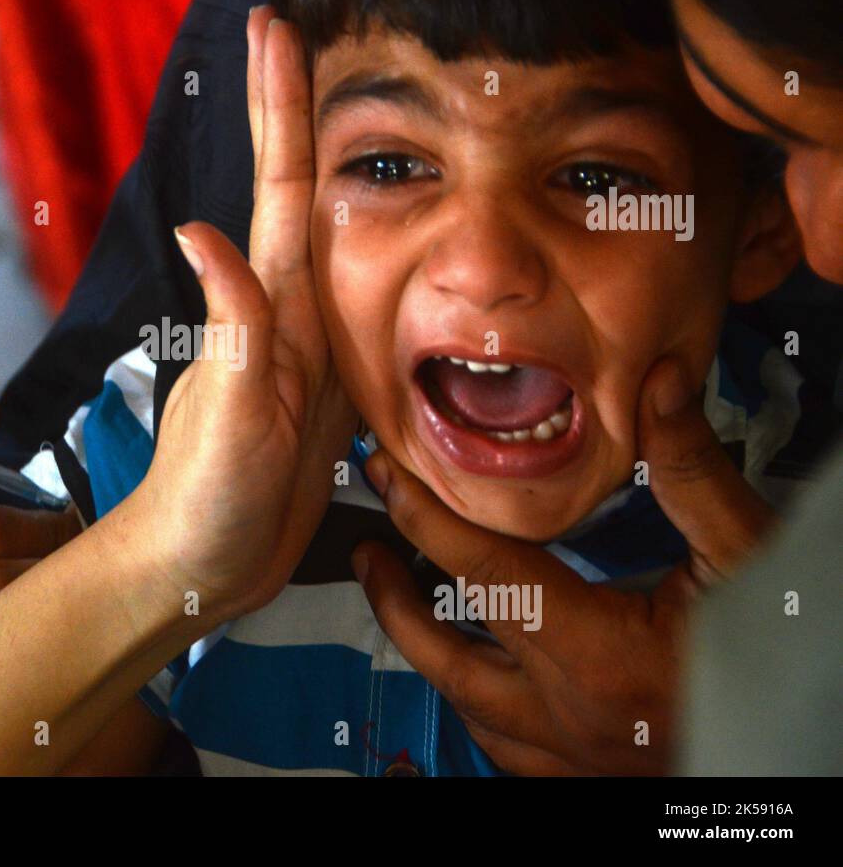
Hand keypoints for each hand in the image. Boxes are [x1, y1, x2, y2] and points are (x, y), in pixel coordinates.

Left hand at [128, 9, 354, 619]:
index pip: (281, 194)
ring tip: (339, 119)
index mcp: (269, 315)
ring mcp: (303, 357)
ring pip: (329, 249)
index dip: (278, 114)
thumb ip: (233, 327)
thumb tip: (203, 231)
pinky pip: (351, 318)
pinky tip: (370, 258)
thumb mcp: (230, 413)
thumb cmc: (202, 498)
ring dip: (330, 180)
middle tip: (290, 37)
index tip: (274, 36)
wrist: (198, 569)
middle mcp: (285, 322)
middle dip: (295, 117)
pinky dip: (360, 273)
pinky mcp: (324, 398)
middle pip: (302, 199)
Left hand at [352, 356, 775, 774]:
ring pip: (464, 708)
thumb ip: (695, 476)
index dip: (422, 514)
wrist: (815, 745)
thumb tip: (659, 387)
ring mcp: (573, 757)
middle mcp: (569, 715)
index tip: (386, 475)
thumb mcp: (750, 560)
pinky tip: (475, 683)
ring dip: (426, 653)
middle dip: (392, 595)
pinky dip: (475, 707)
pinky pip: (505, 749)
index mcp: (598, 655)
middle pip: (444, 652)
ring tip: (399, 604)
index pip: (481, 570)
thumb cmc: (794, 661)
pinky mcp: (587, 778)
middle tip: (366, 550)